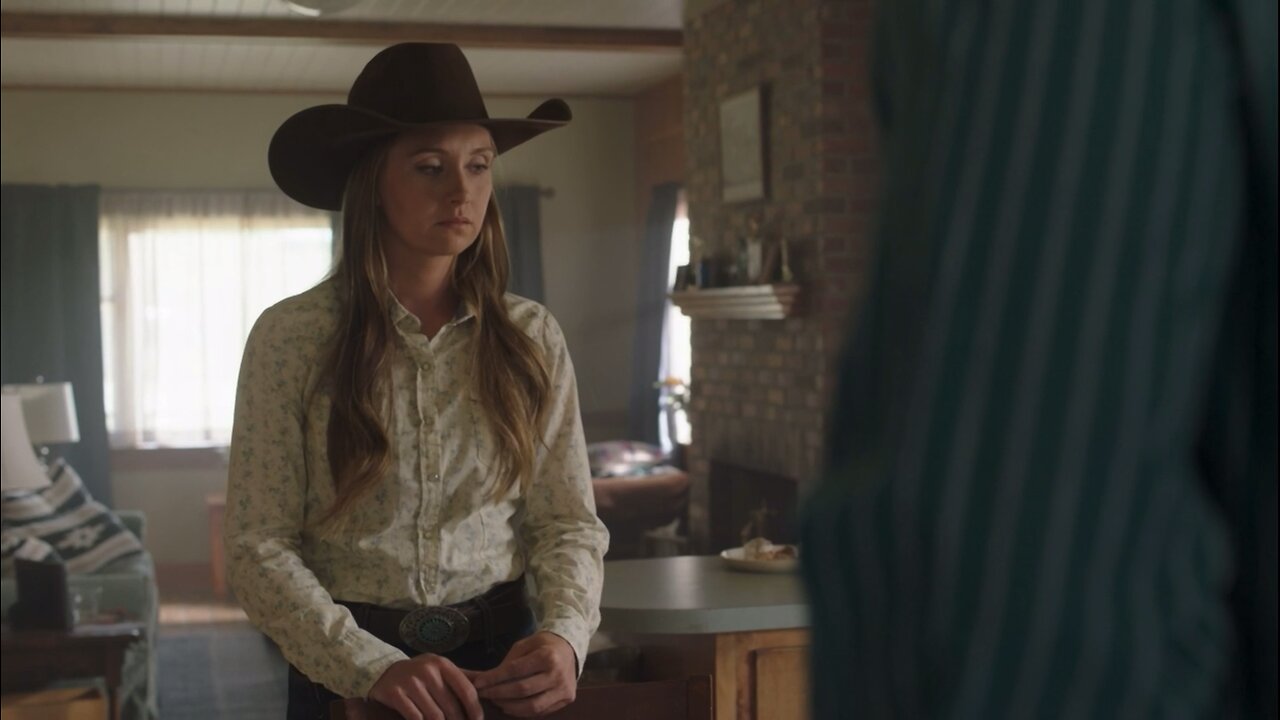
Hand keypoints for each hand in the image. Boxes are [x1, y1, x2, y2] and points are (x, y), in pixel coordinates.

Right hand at [368, 654, 482, 719]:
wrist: (385, 672)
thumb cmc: (421, 674)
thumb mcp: (441, 670)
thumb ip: (463, 677)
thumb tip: (489, 684)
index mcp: (443, 664)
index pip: (467, 690)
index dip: (475, 710)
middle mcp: (428, 670)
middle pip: (451, 707)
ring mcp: (410, 682)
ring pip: (434, 716)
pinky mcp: (395, 693)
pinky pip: (416, 718)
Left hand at [471, 632, 577, 716]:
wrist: (570, 649)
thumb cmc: (543, 645)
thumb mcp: (524, 645)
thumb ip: (507, 662)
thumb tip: (483, 679)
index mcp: (547, 656)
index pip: (515, 671)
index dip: (494, 679)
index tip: (478, 684)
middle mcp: (558, 674)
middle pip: (522, 690)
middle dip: (498, 694)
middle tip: (484, 694)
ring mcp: (564, 689)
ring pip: (532, 706)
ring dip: (509, 706)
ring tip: (497, 701)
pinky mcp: (567, 699)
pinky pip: (541, 711)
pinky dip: (523, 711)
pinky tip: (511, 706)